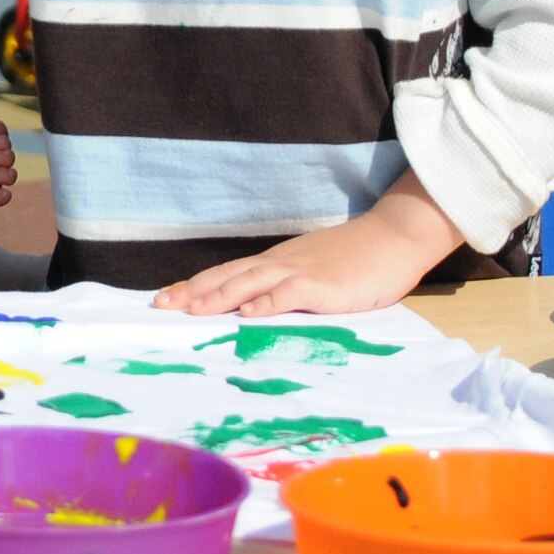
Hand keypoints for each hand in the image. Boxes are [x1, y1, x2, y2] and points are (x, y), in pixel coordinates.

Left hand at [153, 172, 462, 316]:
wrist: (392, 239)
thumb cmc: (354, 260)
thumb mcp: (311, 272)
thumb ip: (284, 287)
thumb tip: (252, 307)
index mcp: (275, 263)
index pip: (225, 273)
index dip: (194, 285)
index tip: (164, 297)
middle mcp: (280, 264)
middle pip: (228, 275)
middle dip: (193, 291)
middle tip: (160, 305)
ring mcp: (301, 272)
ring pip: (250, 282)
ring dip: (219, 296)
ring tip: (192, 310)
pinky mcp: (325, 285)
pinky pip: (291, 293)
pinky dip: (268, 302)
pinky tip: (249, 314)